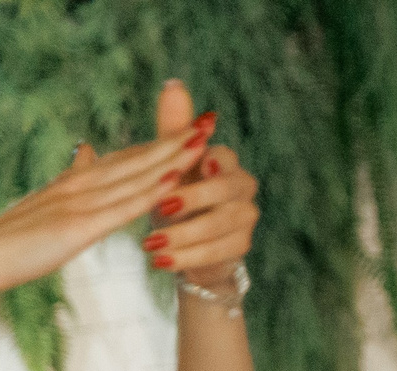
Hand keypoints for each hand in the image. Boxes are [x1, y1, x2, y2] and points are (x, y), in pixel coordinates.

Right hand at [0, 96, 214, 299]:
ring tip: (202, 139)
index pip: (126, 159)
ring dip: (172, 159)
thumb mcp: (49, 205)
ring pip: (135, 178)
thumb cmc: (10, 241)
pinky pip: (122, 208)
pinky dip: (151, 193)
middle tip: (210, 121)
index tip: (190, 128)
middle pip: (137, 160)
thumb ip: (73, 179)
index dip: (160, 144)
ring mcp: (78, 204)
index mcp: (74, 182)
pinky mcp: (76, 227)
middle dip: (175, 142)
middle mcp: (79, 185)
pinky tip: (176, 181)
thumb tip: (87, 150)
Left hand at [139, 80, 260, 288]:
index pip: (223, 155)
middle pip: (225, 190)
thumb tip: (173, 84)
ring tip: (150, 243)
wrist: (188, 242)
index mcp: (225, 161)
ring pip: (220, 225)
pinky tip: (162, 261)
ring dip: (184, 234)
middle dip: (193, 200)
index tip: (198, 164)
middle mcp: (242, 186)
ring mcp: (246, 218)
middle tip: (162, 207)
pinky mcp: (241, 246)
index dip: (211, 161)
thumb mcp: (170, 162)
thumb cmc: (176, 194)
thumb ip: (174, 128)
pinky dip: (187, 256)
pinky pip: (216, 251)